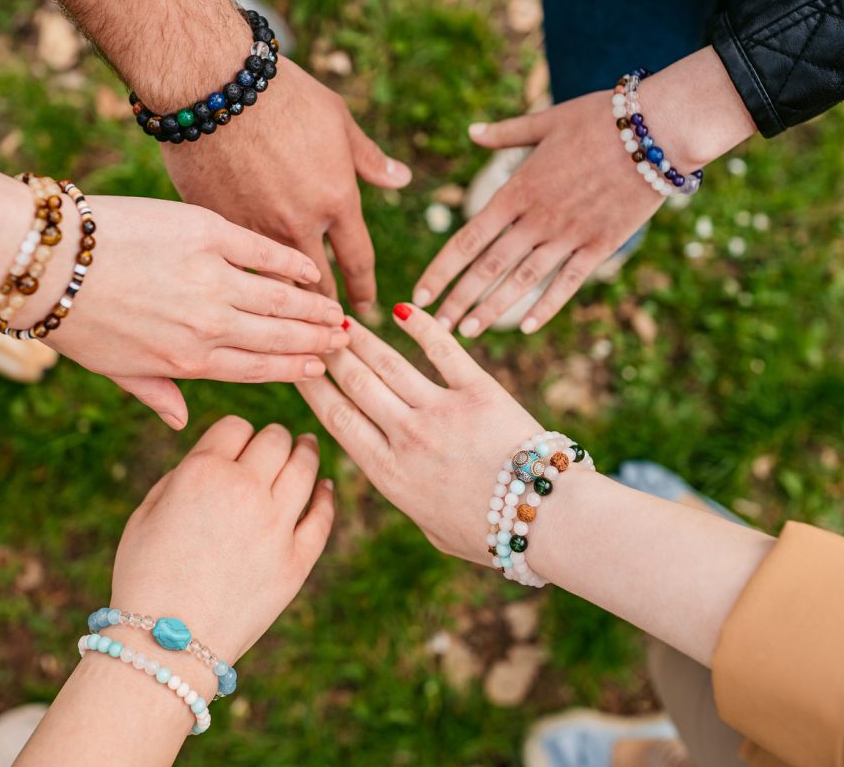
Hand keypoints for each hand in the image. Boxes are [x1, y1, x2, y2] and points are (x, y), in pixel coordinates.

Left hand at [46, 197, 348, 427]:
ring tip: (338, 310)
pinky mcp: (206, 235)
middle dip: (316, 340)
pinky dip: (291, 263)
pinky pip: (262, 252)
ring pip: (279, 299)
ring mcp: (211, 280)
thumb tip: (181, 422)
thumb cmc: (74, 318)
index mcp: (187, 361)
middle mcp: (208, 326)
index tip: (321, 367)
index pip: (255, 370)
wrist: (51, 264)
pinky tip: (310, 270)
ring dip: (313, 307)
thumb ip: (155, 393)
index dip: (294, 369)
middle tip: (345, 339)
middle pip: (277, 337)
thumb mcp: (113, 368)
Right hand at [109, 416, 335, 662]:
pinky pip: (322, 517)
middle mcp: (245, 491)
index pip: (235, 426)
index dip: (235, 432)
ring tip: (306, 447)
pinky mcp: (296, 562)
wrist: (165, 645)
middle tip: (276, 440)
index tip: (236, 441)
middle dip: (273, 437)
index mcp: (203, 473)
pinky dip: (325, 496)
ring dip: (306, 452)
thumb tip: (216, 458)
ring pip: (304, 469)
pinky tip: (324, 487)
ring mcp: (276, 527)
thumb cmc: (145, 576)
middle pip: (275, 440)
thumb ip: (183, 474)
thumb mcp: (145, 512)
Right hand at [160, 58, 410, 312]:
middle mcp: (299, 224)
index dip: (365, 289)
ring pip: (275, 284)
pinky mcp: (217, 225)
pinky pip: (236, 264)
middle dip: (327, 308)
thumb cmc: (284, 94)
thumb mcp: (338, 119)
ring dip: (285, 304)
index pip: (359, 260)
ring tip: (290, 321)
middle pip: (319, 284)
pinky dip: (244, 279)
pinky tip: (244, 292)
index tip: (368, 309)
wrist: (215, 84)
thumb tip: (401, 179)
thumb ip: (368, 157)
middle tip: (330, 326)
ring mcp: (255, 229)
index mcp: (337, 199)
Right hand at [297, 305, 543, 562]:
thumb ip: (410, 498)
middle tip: (313, 328)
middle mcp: (407, 438)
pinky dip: (421, 326)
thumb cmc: (491, 534)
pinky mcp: (479, 392)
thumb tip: (401, 479)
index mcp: (390, 474)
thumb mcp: (433, 530)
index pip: (338, 419)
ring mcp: (441, 412)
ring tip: (342, 316)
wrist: (547, 519)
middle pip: (355, 383)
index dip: (313, 387)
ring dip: (361, 337)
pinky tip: (402, 309)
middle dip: (329, 352)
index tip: (296, 365)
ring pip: (387, 363)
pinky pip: (443, 350)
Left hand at [413, 92, 661, 336]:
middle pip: (488, 267)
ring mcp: (570, 235)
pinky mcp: (601, 245)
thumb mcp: (546, 120)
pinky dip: (546, 307)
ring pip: (523, 281)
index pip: (468, 238)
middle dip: (458, 299)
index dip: (441, 269)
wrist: (660, 128)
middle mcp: (538, 218)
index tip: (420, 292)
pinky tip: (526, 328)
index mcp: (518, 190)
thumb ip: (506, 134)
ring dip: (493, 309)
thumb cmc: (600, 118)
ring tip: (467, 332)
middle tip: (435, 326)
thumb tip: (471, 132)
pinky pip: (568, 283)